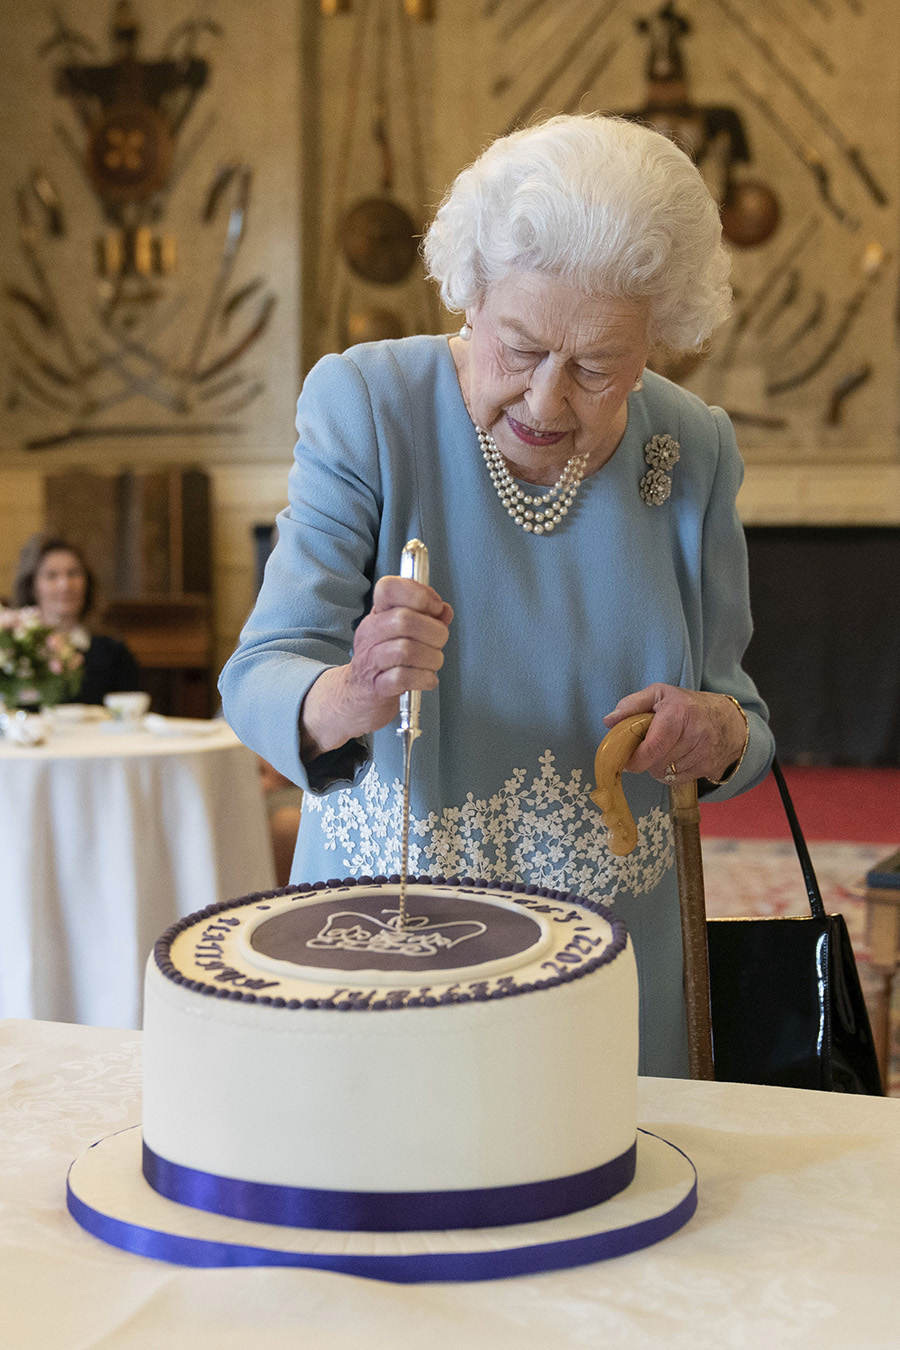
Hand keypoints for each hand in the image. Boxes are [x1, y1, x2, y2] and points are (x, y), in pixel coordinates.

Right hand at [300, 576, 452, 759]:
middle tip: (439, 643)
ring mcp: (370, 660)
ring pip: (406, 650)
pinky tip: (427, 680)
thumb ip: (427, 619)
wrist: (356, 697)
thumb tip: (444, 611)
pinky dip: (424, 679)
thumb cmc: (384, 662)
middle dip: (434, 632)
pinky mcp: (375, 686)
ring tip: (433, 663)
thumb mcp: (403, 634)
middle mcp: (370, 633)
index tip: (435, 608)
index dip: (419, 593)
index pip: (389, 588)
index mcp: (377, 615)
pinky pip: (403, 678)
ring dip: (432, 658)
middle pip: (404, 620)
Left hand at [603, 684, 746, 784]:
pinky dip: (670, 773)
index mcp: (680, 712)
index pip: (654, 746)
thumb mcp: (659, 693)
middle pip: (657, 763)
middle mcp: (696, 734)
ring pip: (666, 774)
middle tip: (648, 746)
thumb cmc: (686, 705)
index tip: (626, 760)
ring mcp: (705, 753)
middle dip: (647, 759)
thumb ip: (632, 705)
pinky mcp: (709, 768)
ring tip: (665, 749)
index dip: (636, 758)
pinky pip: (677, 780)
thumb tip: (609, 721)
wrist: (728, 720)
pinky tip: (676, 757)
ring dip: (658, 766)